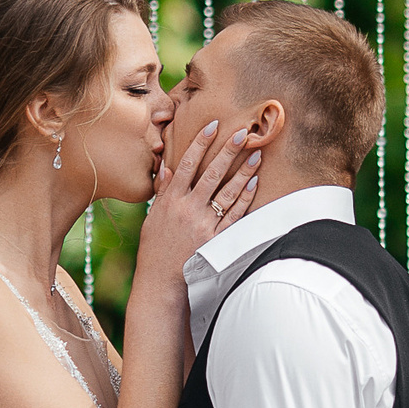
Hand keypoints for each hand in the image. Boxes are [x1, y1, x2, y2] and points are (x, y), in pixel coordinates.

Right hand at [133, 120, 261, 296]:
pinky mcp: (216, 239)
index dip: (200, 143)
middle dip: (227, 151)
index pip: (186, 164)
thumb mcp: (152, 217)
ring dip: (243, 172)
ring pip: (228, 192)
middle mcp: (188, 209)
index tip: (212, 126)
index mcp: (170, 200)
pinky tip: (254, 183)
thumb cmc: (155, 248)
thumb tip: (167, 168)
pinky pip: (235, 215)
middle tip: (242, 132)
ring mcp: (203, 224)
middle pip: (211, 174)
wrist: (160, 281)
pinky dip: (245, 198)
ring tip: (256, 154)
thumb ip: (163, 192)